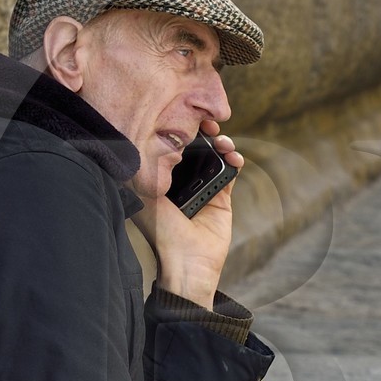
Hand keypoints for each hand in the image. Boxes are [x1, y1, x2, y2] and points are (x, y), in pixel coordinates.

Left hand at [136, 134, 242, 308]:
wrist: (188, 262)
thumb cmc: (163, 234)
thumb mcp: (146, 198)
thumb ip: (148, 170)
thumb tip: (154, 142)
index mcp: (162, 181)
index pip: (172, 149)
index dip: (179, 132)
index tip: (185, 118)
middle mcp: (183, 182)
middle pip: (195, 149)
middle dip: (202, 133)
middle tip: (207, 122)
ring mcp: (204, 188)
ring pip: (215, 157)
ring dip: (221, 144)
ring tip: (222, 141)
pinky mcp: (223, 198)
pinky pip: (230, 173)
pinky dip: (234, 161)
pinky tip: (233, 158)